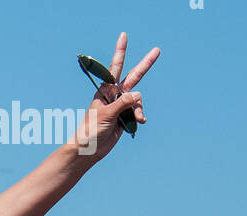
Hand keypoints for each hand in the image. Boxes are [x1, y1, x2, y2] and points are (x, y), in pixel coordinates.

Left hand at [75, 32, 159, 162]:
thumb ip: (122, 102)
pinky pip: (137, 113)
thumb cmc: (91, 130)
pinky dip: (139, 117)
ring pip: (137, 100)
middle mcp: (115, 95)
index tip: (124, 35)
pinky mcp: (125, 118)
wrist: (89, 150)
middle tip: (157, 50)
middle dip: (145, 64)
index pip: (115, 67)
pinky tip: (139, 122)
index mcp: (106, 90)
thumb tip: (137, 95)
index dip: (120, 51)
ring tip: (137, 119)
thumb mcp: (106, 114)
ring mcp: (121, 106)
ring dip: (139, 109)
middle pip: (134, 77)